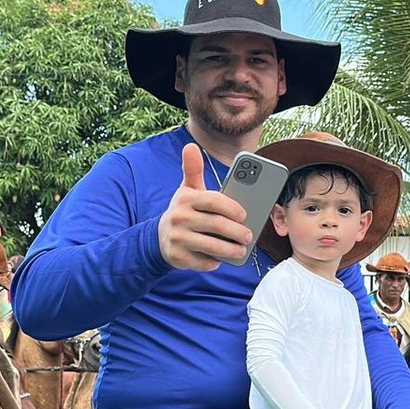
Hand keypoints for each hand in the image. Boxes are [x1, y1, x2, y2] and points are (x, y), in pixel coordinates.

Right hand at [157, 143, 251, 270]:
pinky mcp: (178, 256)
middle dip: (236, 232)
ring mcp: (177, 238)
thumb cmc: (184, 211)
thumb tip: (190, 146)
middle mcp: (179, 217)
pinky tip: (221, 259)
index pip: (213, 200)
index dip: (232, 208)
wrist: (161, 238)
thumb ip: (193, 171)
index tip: (244, 214)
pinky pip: (202, 261)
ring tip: (242, 250)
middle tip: (248, 236)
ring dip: (230, 249)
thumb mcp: (187, 190)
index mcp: (186, 199)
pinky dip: (214, 261)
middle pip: (216, 225)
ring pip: (211, 245)